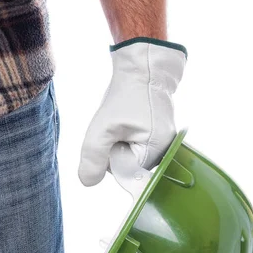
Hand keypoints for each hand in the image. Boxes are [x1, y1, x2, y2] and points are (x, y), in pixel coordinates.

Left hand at [78, 37, 186, 185]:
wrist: (144, 70)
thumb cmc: (127, 95)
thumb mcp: (103, 127)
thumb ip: (94, 157)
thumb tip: (88, 182)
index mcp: (156, 153)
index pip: (124, 172)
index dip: (110, 155)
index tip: (112, 133)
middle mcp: (164, 152)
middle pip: (127, 166)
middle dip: (114, 148)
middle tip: (116, 124)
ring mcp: (163, 144)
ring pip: (128, 155)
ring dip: (118, 140)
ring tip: (123, 120)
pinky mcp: (158, 136)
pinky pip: (134, 145)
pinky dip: (125, 135)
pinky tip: (128, 121)